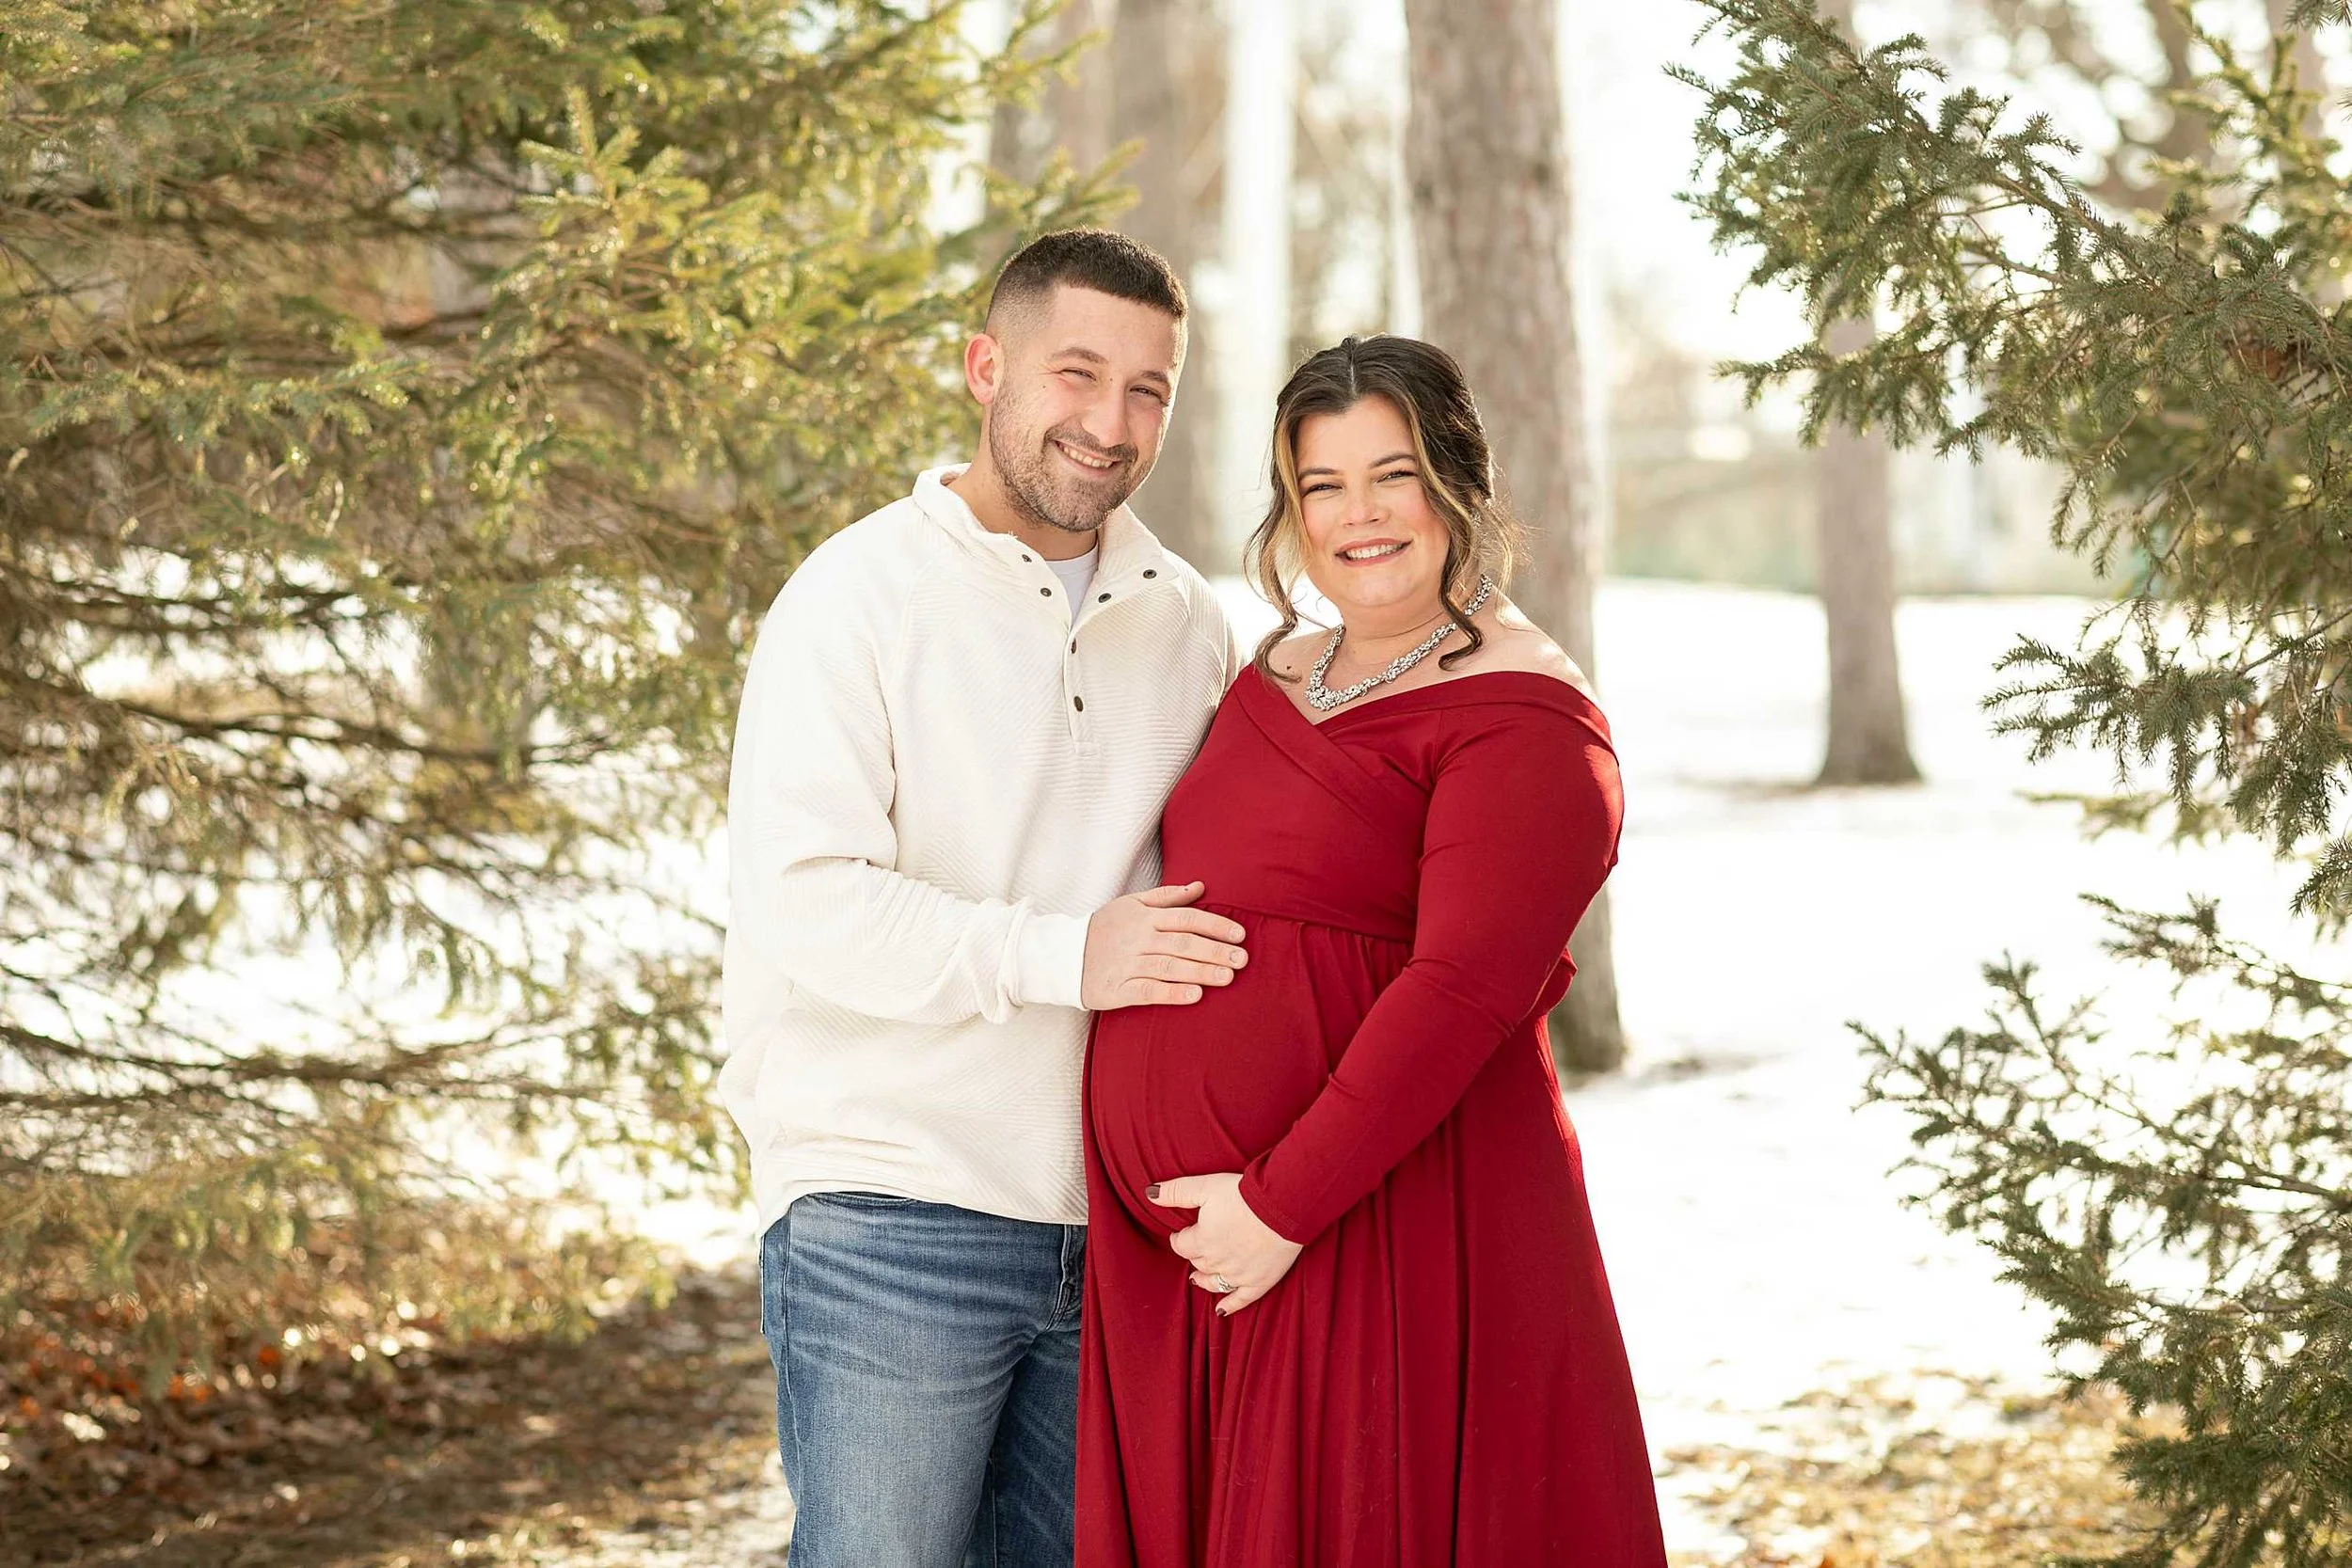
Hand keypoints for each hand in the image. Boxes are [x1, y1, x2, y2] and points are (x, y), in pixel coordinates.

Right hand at [1081, 882, 1247, 1010]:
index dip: (1214, 925)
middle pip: (1182, 943)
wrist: (1062, 955)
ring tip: (1227, 977)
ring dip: (1200, 971)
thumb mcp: (1131, 904)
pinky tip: (1195, 996)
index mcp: (1144, 917)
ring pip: (1169, 967)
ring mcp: (1127, 964)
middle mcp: (1137, 939)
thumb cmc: (1103, 928)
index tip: (1239, 935)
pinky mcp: (1117, 989)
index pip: (1186, 918)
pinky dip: (1172, 993)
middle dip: (1215, 951)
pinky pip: (1148, 991)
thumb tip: (1200, 886)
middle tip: (1242, 960)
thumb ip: (1167, 897)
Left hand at [1148, 1172, 1301, 1315]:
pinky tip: (1221, 1311)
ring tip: (1197, 1278)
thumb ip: (1176, 1191)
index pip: (1181, 1245)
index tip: (1182, 1233)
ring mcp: (1238, 1275)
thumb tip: (1149, 1194)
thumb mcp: (1206, 1186)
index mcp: (1202, 1240)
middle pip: (1197, 1263)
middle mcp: (1217, 1262)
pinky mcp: (1260, 1282)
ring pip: (1213, 1283)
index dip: (1180, 1238)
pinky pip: (1240, 1299)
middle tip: (1196, 1247)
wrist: (1283, 1207)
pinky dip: (1230, 1306)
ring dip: (1204, 1280)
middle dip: (1194, 1255)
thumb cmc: (1244, 1194)